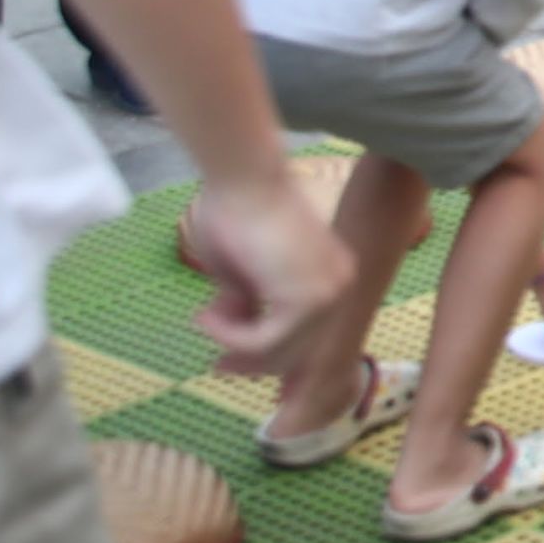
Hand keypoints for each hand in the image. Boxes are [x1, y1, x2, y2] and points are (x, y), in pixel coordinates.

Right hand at [179, 168, 355, 376]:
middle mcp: (338, 285)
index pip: (306, 336)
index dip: (266, 354)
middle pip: (296, 351)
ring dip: (232, 340)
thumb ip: (250, 302)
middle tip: (216, 365)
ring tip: (205, 315)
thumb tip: (243, 324)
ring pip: (279, 352)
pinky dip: (230, 336)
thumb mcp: (244, 272)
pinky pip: (264, 343)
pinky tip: (209, 314)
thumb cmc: (235, 210)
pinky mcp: (310, 300)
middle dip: (250, 360)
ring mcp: (330, 293)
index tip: (225, 361)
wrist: (242, 178)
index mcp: (329, 275)